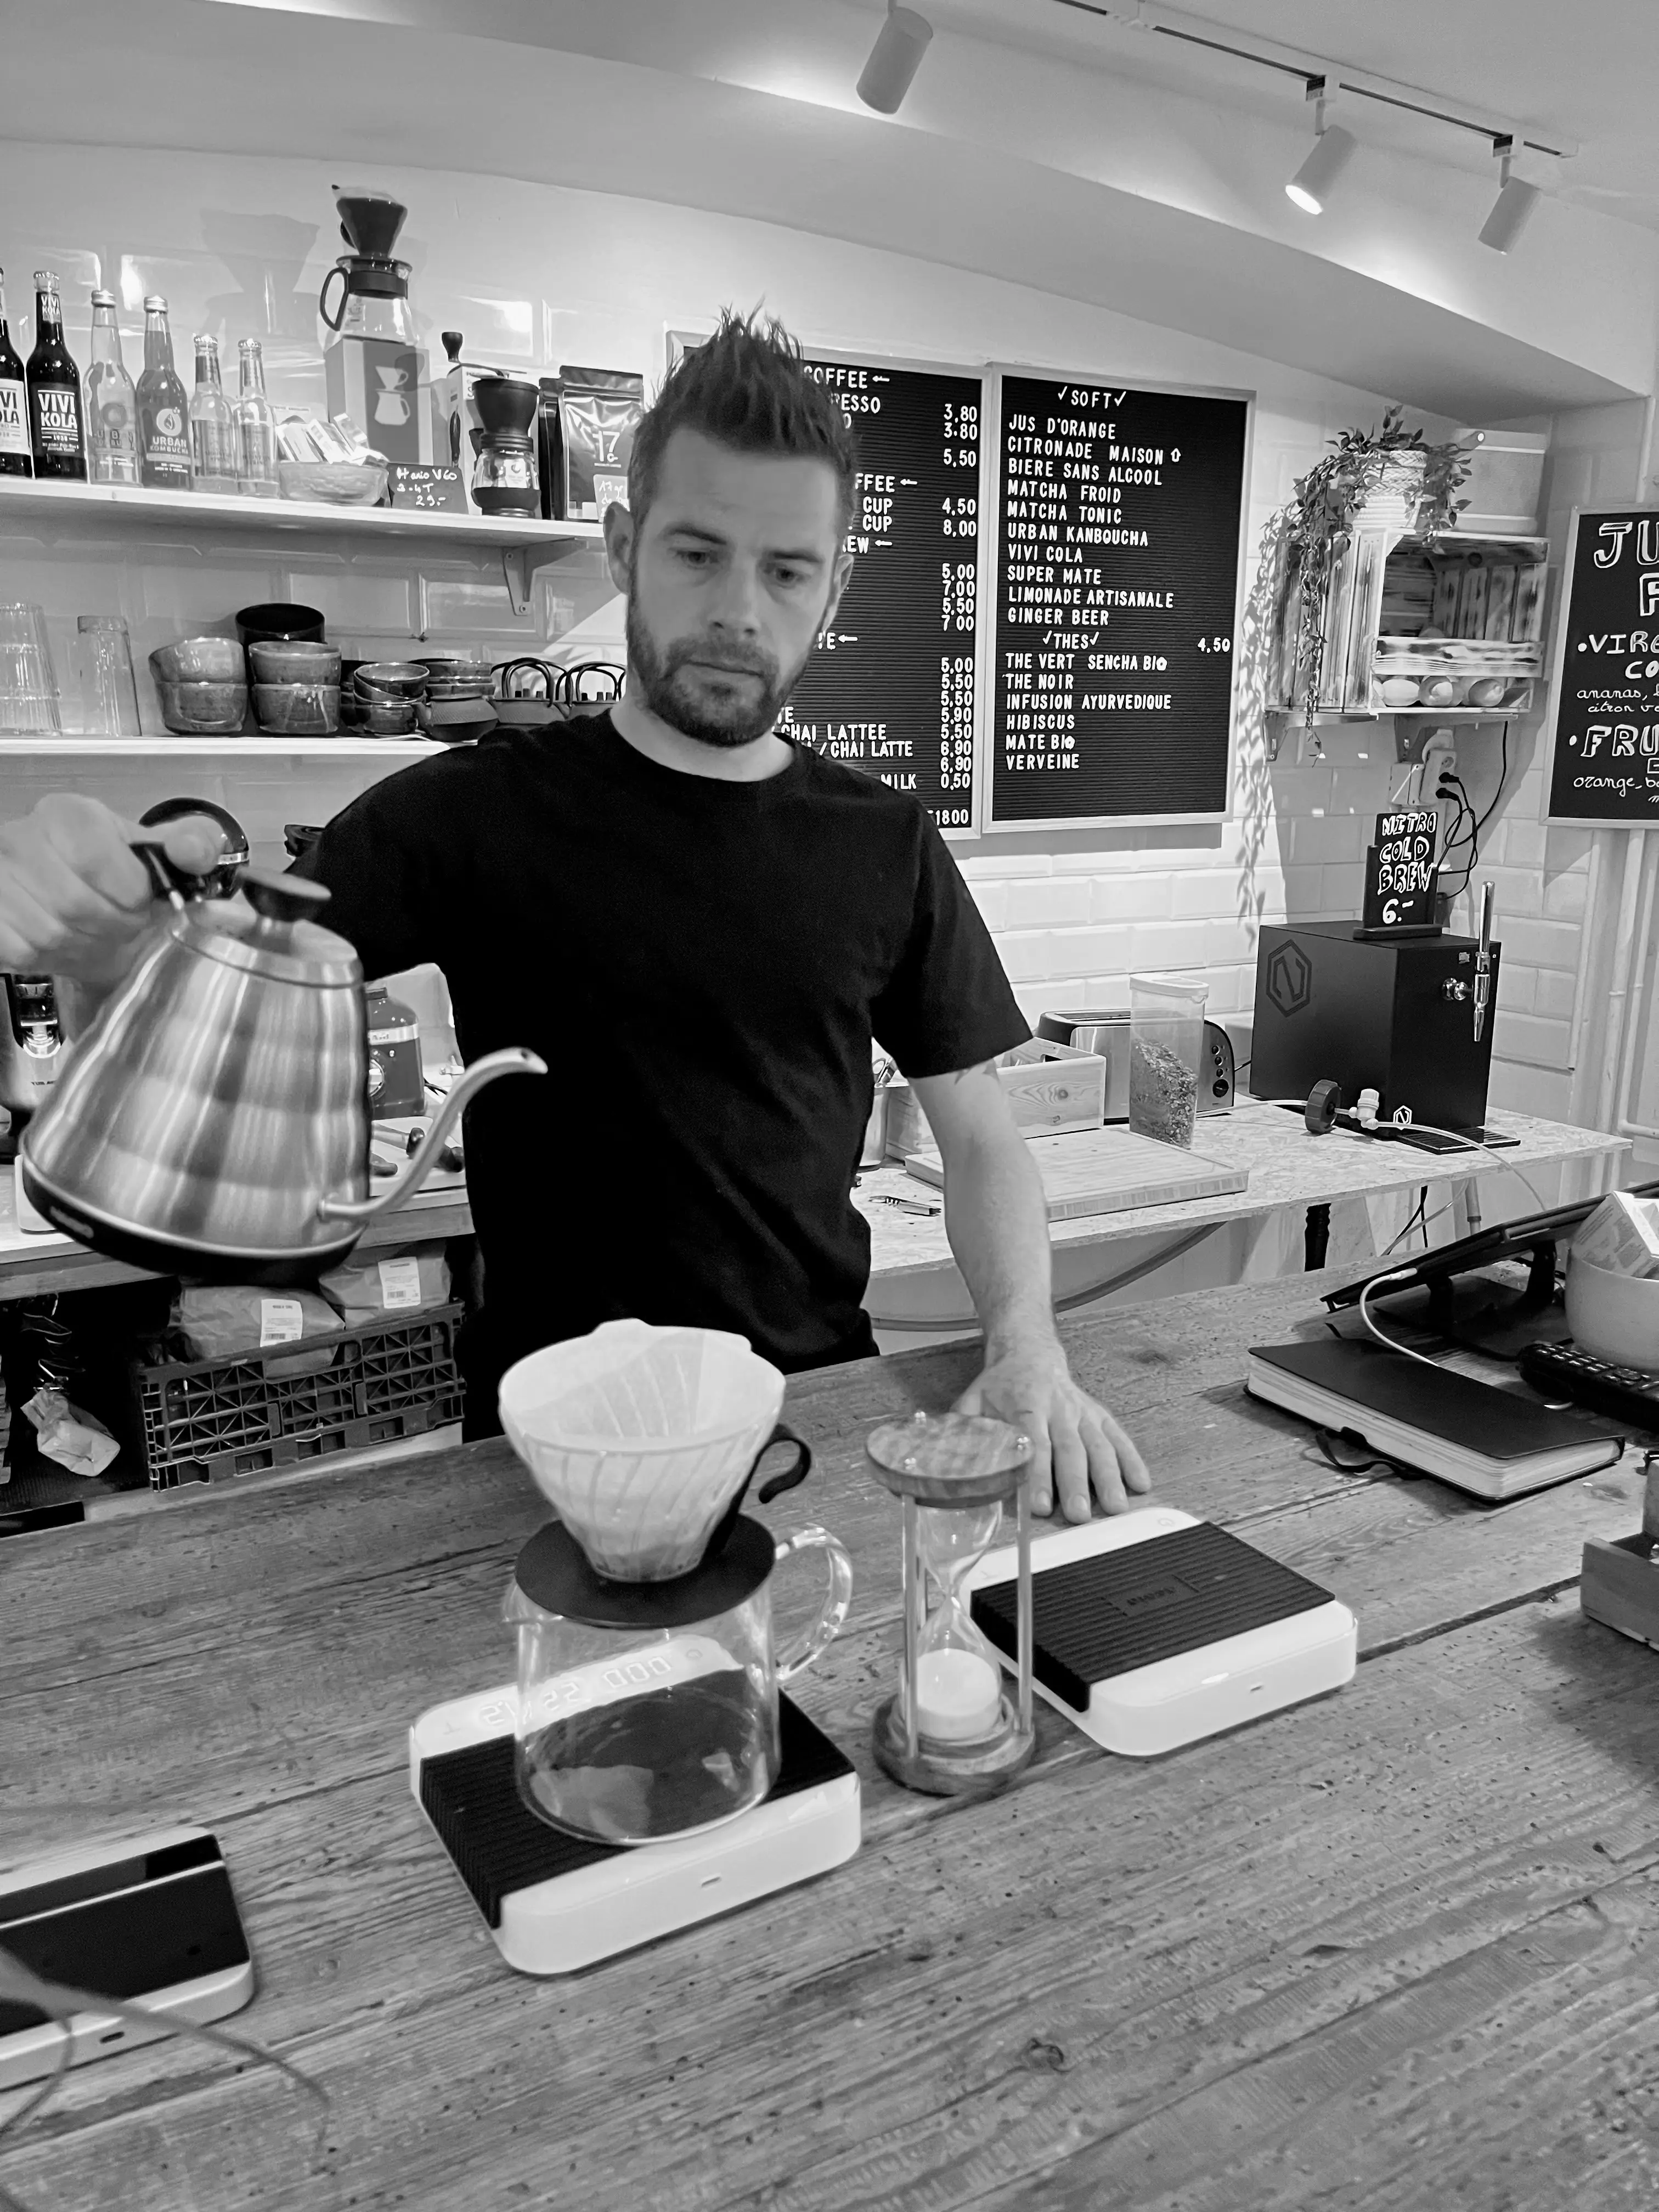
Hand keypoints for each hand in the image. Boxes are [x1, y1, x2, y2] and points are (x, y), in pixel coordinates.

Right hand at [0, 795, 225, 996]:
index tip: (141, 901)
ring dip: (85, 945)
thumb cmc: (111, 875)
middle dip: (113, 925)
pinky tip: (66, 942)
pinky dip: (52, 957)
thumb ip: (189, 846)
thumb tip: (194, 851)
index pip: (94, 857)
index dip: (128, 893)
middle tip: (124, 924)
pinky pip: (22, 951)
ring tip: (96, 933)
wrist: (70, 897)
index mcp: (68, 815)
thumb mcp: (154, 853)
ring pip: (49, 932)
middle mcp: (22, 838)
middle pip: (74, 902)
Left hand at [953, 1335, 1150, 1520]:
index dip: (1036, 1474)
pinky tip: (1140, 1482)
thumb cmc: (999, 1386)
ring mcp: (1082, 1411)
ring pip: (1098, 1444)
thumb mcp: (973, 1401)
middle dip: (1075, 1483)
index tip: (1039, 1504)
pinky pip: (1118, 1436)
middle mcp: (1058, 1408)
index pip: (1033, 1442)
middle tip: (1078, 1514)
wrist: (1029, 1352)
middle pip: (1069, 1448)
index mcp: (1025, 1405)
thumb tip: (947, 1466)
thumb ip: (963, 1431)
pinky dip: (1131, 1459)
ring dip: (1108, 1477)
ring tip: (1115, 1507)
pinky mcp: (1099, 1414)